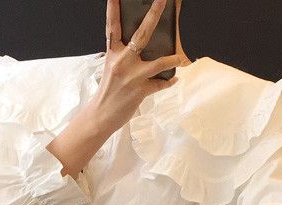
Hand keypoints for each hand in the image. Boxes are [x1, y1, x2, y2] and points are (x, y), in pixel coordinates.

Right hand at [94, 0, 183, 132]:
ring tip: (181, 58)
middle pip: (141, 34)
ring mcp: (132, 76)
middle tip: (162, 0)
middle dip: (153, 15)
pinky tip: (174, 79)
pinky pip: (160, 84)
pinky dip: (168, 82)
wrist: (100, 116)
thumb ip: (123, 55)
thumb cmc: (107, 92)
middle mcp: (122, 61)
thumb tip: (139, 46)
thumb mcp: (111, 68)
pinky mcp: (140, 91)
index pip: (112, 26)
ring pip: (158, 63)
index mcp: (113, 53)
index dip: (113, 9)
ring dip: (172, 60)